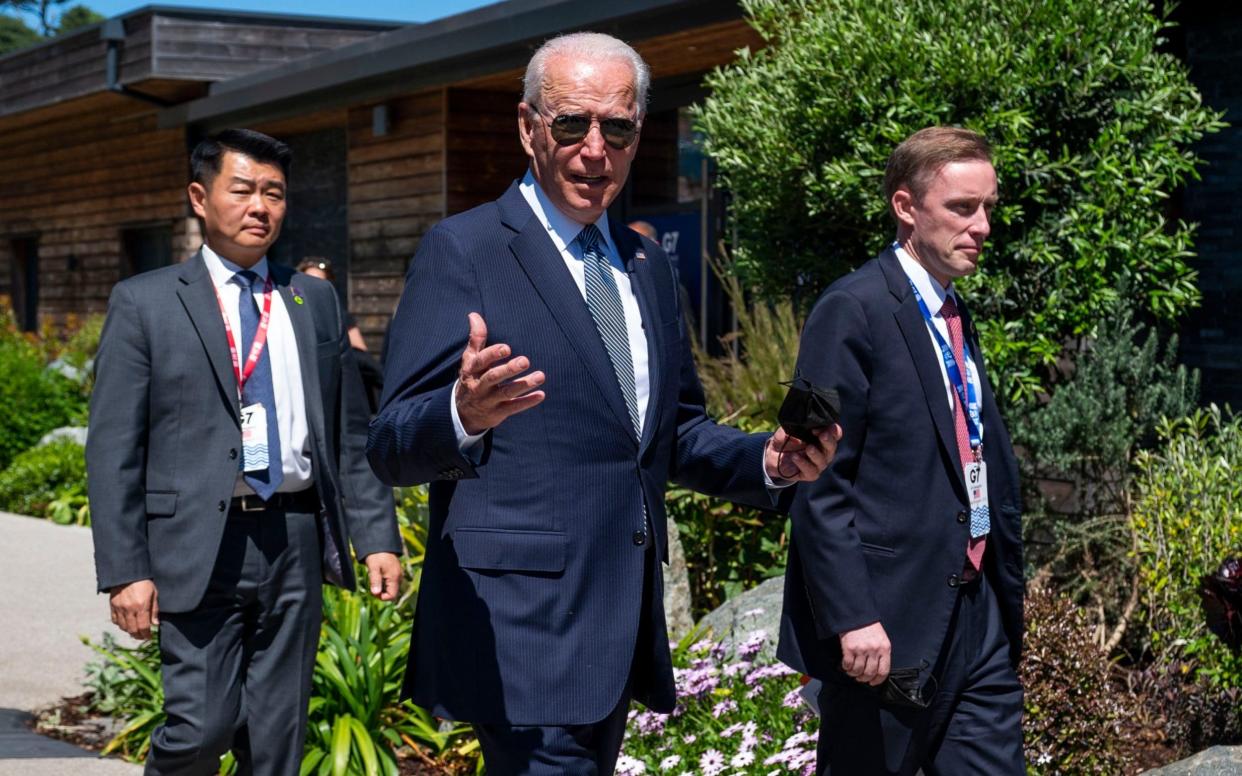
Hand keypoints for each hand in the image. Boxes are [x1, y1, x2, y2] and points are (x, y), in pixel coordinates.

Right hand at [110, 579, 158, 640]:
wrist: (127, 572)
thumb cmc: (144, 582)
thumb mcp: (154, 593)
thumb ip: (154, 610)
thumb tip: (155, 624)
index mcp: (141, 606)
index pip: (143, 627)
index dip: (146, 635)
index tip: (149, 637)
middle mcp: (129, 609)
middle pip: (132, 630)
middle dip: (138, 636)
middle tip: (142, 636)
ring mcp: (119, 608)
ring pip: (123, 627)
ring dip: (129, 631)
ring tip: (135, 631)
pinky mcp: (112, 606)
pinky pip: (115, 620)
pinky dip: (120, 624)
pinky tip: (126, 623)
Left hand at [364, 552, 400, 600]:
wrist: (380, 544)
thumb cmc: (376, 555)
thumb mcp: (373, 568)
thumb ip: (375, 581)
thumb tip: (375, 593)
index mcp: (395, 577)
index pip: (392, 596)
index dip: (381, 597)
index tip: (372, 591)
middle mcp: (399, 578)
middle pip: (392, 593)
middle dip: (381, 592)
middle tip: (372, 584)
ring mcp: (398, 575)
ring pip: (391, 588)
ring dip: (382, 587)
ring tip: (375, 577)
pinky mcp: (395, 572)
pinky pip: (390, 582)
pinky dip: (383, 582)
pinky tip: (378, 575)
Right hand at [456, 313, 545, 434]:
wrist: (463, 413)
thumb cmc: (472, 378)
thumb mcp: (470, 359)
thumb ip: (476, 338)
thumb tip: (474, 315)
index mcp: (472, 370)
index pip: (481, 361)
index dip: (492, 354)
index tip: (507, 348)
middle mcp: (479, 385)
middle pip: (493, 377)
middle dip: (509, 369)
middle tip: (525, 361)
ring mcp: (488, 400)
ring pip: (506, 393)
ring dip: (523, 385)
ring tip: (540, 376)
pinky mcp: (498, 413)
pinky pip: (513, 408)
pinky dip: (527, 402)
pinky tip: (541, 395)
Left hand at [764, 424, 841, 482]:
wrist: (773, 454)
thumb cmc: (787, 439)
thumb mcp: (791, 428)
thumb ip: (798, 425)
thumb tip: (803, 423)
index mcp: (823, 438)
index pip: (835, 433)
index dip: (832, 430)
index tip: (820, 427)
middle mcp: (824, 451)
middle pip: (832, 447)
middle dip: (828, 441)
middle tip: (823, 435)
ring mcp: (818, 464)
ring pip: (822, 461)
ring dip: (816, 454)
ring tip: (808, 448)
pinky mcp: (810, 474)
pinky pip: (811, 471)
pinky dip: (803, 464)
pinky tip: (795, 457)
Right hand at [840, 621, 890, 685]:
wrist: (856, 615)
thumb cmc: (869, 627)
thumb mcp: (881, 639)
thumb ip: (881, 653)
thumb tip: (877, 669)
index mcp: (884, 648)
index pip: (884, 671)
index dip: (878, 680)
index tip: (873, 682)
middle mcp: (874, 650)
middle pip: (870, 673)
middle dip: (864, 679)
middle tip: (861, 678)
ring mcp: (861, 649)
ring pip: (858, 670)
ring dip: (854, 674)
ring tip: (853, 673)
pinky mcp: (849, 648)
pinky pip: (848, 664)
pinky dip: (846, 668)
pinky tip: (846, 666)